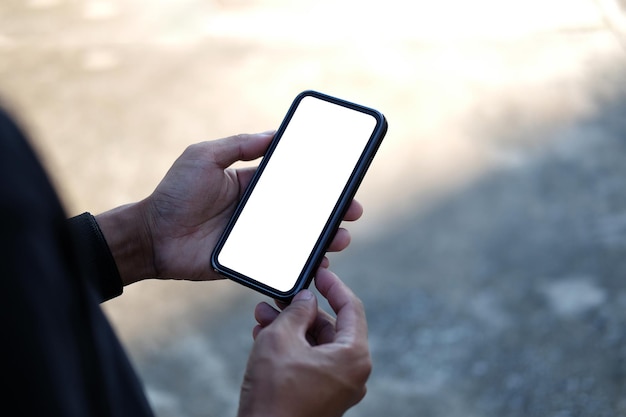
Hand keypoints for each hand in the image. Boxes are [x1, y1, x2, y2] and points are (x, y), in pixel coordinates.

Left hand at [96, 132, 363, 284]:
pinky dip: (302, 265)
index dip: (320, 182)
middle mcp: (260, 212)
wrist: (152, 236)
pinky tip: (318, 263)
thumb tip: (275, 133)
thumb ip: (239, 146)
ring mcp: (258, 238)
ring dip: (324, 238)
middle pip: (305, 212)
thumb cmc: (175, 194)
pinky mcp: (251, 262)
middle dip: (333, 212)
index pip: (294, 182)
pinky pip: (282, 264)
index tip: (343, 179)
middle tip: (353, 211)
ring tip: (341, 238)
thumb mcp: (205, 157)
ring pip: (300, 239)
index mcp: (253, 185)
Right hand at [238, 268, 371, 416]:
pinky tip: (265, 336)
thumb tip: (306, 299)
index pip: (351, 308)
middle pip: (331, 327)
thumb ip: (297, 311)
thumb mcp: (282, 339)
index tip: (320, 272)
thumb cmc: (275, 394)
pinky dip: (292, 348)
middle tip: (279, 298)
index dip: (334, 286)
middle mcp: (353, 372)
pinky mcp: (323, 397)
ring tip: (263, 316)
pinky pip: (311, 362)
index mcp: (354, 356)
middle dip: (301, 310)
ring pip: (317, 344)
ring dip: (291, 328)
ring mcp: (339, 387)